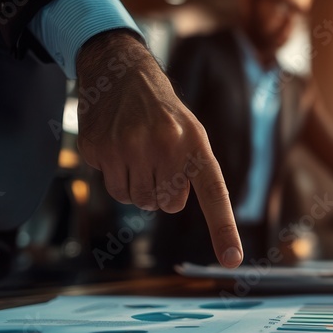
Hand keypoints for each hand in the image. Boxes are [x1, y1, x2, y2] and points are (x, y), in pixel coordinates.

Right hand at [74, 30, 241, 266]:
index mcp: (194, 143)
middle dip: (162, 190)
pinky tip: (117, 146)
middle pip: (166, 205)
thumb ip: (192, 169)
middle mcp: (164, 146)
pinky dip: (115, 175)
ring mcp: (128, 148)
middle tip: (158, 159)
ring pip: (137, 201)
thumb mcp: (190, 130)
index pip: (214, 194)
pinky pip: (112, 187)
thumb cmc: (162, 110)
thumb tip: (173, 205)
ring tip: (138, 152)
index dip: (224, 229)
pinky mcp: (99, 149)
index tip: (233, 261)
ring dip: (137, 186)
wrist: (121, 71)